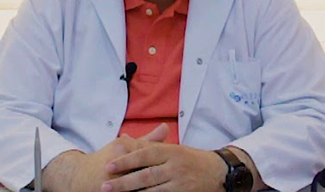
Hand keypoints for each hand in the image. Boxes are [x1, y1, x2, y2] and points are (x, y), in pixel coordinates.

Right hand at [42, 124, 168, 191]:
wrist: (79, 177)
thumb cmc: (105, 160)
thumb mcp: (124, 146)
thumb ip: (147, 139)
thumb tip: (166, 126)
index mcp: (122, 149)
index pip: (148, 154)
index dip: (164, 161)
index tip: (178, 167)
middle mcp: (117, 165)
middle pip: (145, 171)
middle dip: (160, 178)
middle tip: (176, 181)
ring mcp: (112, 182)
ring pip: (138, 187)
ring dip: (151, 189)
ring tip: (165, 189)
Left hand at [101, 142, 226, 191]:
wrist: (218, 172)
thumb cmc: (191, 159)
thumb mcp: (171, 149)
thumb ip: (147, 144)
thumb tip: (123, 138)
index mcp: (170, 151)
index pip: (145, 154)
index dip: (126, 160)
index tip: (108, 166)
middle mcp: (175, 166)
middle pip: (145, 175)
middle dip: (124, 182)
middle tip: (105, 186)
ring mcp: (180, 183)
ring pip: (152, 191)